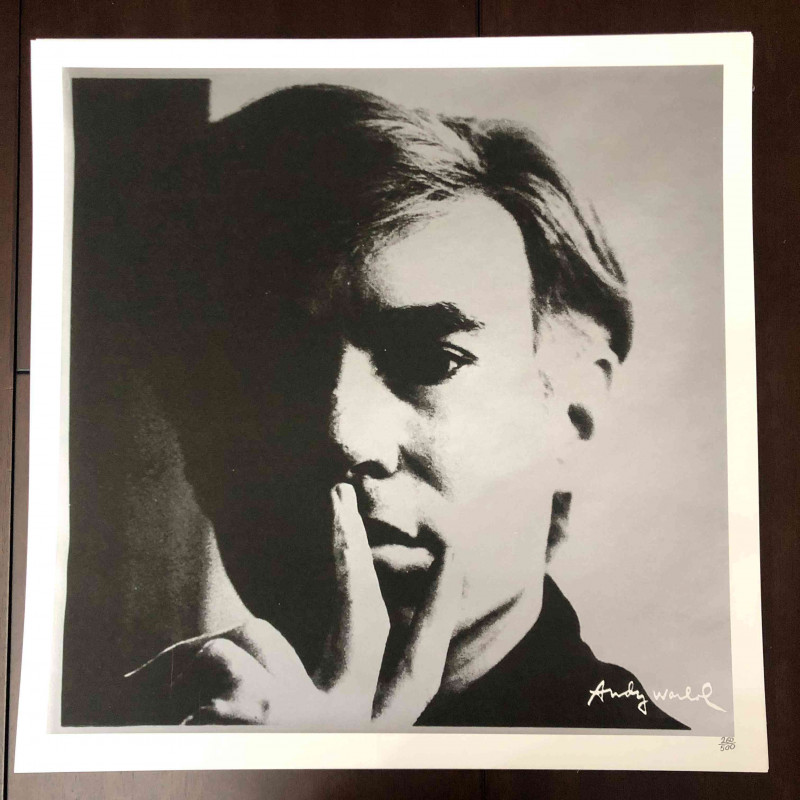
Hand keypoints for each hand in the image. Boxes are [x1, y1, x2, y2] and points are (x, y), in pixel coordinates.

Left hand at [125, 483, 461, 727]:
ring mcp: (310, 719)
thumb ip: (300, 698)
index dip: (440, 612)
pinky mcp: (263, 712)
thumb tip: (263, 641)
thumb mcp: (293, 741)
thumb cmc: (239, 773)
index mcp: (364, 738)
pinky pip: (215, 656)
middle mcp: (350, 729)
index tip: (452, 553)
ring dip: (213, 656)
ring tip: (185, 709)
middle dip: (353, 547)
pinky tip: (171, 713)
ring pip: (259, 635)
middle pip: (365, 616)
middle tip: (340, 492)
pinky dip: (180, 673)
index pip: (419, 671)